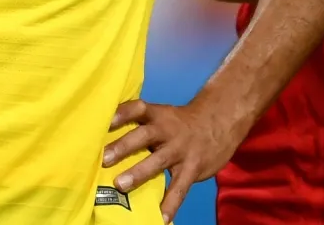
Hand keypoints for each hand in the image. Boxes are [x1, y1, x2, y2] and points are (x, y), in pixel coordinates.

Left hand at [104, 96, 240, 220]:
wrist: (221, 122)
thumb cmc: (181, 123)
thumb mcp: (163, 115)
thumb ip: (142, 125)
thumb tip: (107, 138)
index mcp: (157, 114)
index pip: (137, 108)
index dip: (120, 113)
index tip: (102, 121)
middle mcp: (167, 130)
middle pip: (143, 135)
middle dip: (123, 146)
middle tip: (104, 158)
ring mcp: (180, 150)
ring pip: (158, 161)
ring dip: (138, 173)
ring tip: (121, 185)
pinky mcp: (192, 168)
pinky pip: (179, 188)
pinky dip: (170, 204)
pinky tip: (160, 218)